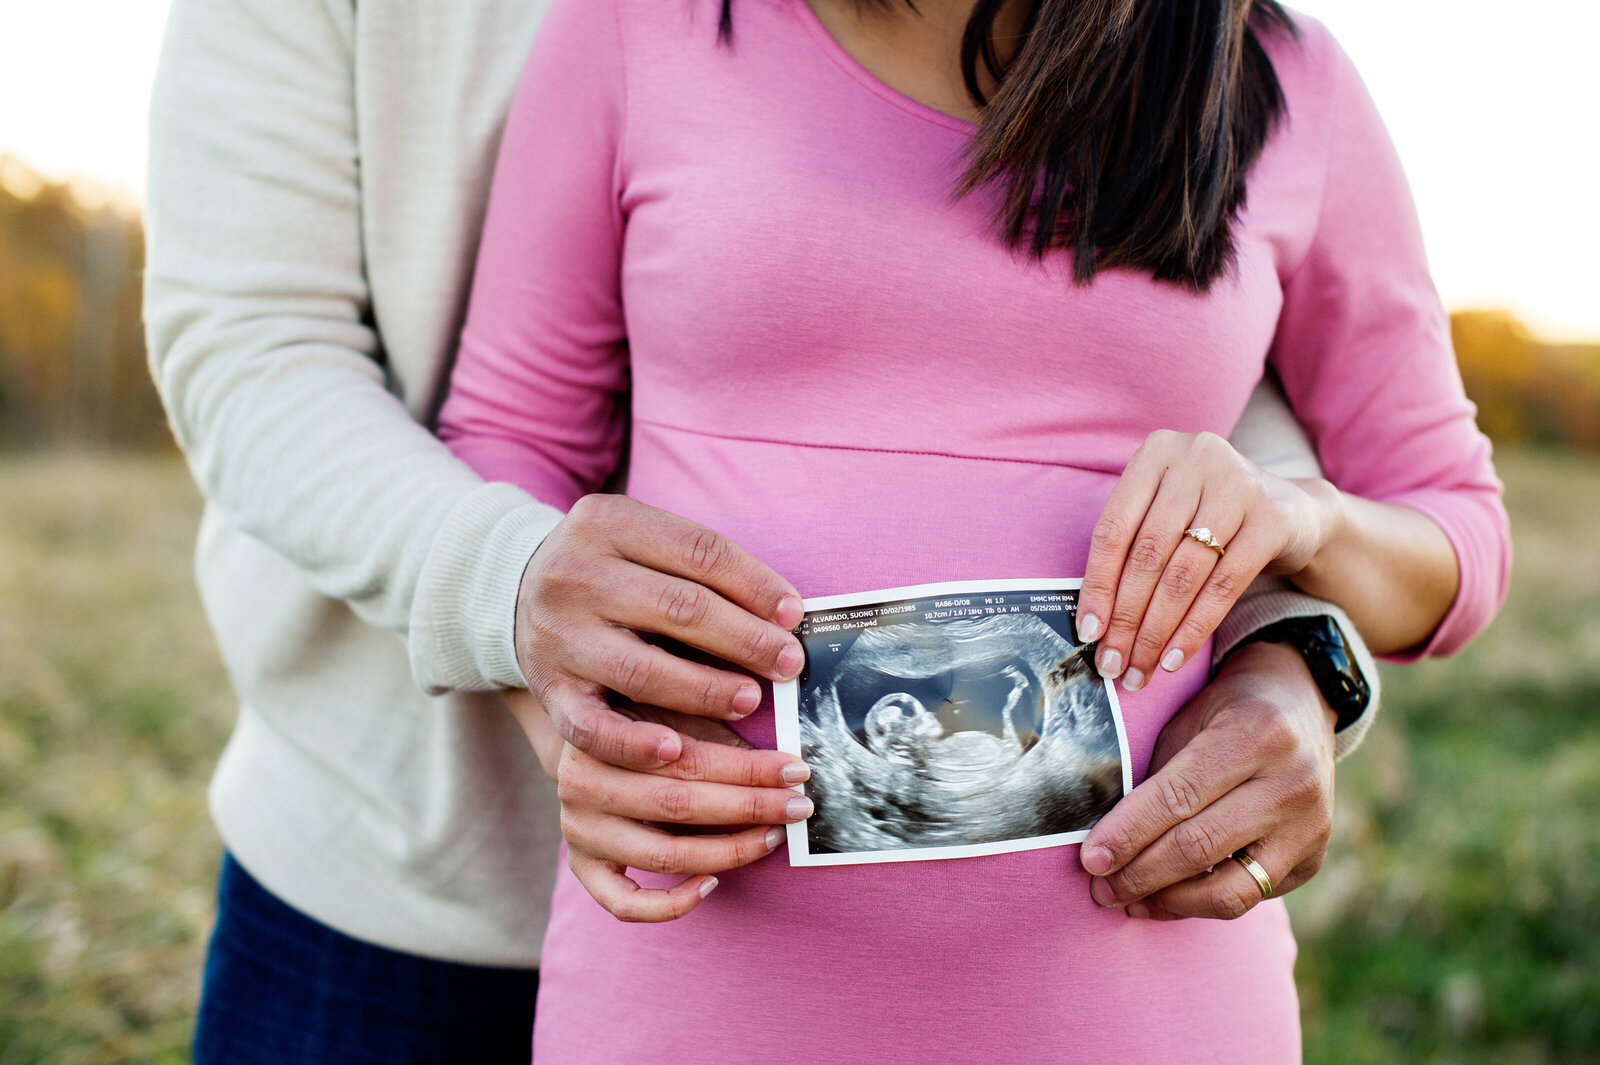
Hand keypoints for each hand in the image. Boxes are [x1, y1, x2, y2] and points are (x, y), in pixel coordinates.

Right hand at [505, 689, 812, 922]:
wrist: (585, 739)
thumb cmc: (645, 721)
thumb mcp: (671, 708)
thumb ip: (711, 727)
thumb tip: (781, 761)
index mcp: (603, 737)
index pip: (688, 759)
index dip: (749, 768)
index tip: (796, 770)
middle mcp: (582, 785)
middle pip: (680, 805)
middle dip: (751, 806)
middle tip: (799, 805)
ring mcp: (580, 832)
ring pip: (665, 856)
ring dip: (730, 851)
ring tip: (773, 837)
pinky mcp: (583, 868)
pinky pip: (627, 904)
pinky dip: (672, 902)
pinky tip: (713, 883)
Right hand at [515, 494, 805, 770]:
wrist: (513, 592)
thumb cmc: (608, 569)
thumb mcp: (641, 540)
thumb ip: (700, 567)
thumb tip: (784, 614)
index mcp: (607, 522)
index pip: (699, 551)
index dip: (755, 584)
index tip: (794, 614)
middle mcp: (576, 575)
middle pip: (680, 608)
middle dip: (745, 639)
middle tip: (788, 662)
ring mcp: (559, 635)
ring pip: (642, 669)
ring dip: (707, 689)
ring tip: (751, 699)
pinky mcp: (549, 689)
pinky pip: (592, 727)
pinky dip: (634, 743)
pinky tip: (676, 751)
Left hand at [1076, 430, 1340, 689]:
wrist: (1295, 513)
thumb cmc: (1212, 519)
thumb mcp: (1168, 515)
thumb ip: (1132, 550)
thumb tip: (1094, 622)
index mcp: (1157, 452)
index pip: (1113, 528)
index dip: (1096, 585)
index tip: (1088, 631)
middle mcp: (1197, 457)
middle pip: (1147, 554)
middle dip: (1126, 617)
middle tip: (1113, 663)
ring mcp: (1238, 484)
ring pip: (1182, 573)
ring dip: (1155, 631)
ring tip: (1140, 669)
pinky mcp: (1272, 518)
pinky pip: (1223, 586)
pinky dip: (1194, 629)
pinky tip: (1173, 657)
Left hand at [1078, 640, 1336, 919]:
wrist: (1301, 706)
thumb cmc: (1227, 712)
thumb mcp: (1187, 721)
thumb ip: (1155, 777)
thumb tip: (1107, 841)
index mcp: (1255, 735)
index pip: (1178, 798)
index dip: (1128, 833)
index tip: (1091, 859)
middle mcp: (1292, 784)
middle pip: (1199, 847)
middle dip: (1139, 874)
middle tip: (1100, 888)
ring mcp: (1310, 828)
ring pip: (1229, 891)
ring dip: (1168, 902)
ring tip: (1128, 900)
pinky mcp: (1313, 859)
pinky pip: (1249, 897)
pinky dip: (1200, 904)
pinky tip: (1165, 899)